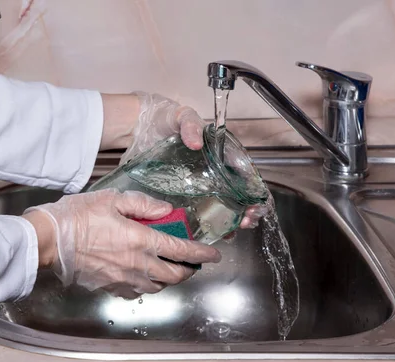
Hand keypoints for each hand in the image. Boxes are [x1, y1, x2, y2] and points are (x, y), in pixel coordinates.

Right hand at [23, 189, 221, 298]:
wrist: (49, 240)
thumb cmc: (78, 216)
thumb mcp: (113, 199)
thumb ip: (144, 204)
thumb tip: (165, 209)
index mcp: (141, 240)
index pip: (181, 250)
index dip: (202, 253)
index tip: (214, 254)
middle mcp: (137, 264)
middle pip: (175, 274)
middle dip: (190, 269)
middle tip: (194, 262)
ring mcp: (124, 279)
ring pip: (158, 286)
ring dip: (170, 278)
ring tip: (170, 267)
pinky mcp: (110, 286)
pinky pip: (137, 291)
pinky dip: (147, 285)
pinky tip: (143, 275)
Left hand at [122, 92, 264, 228]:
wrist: (140, 126)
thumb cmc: (166, 119)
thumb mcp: (181, 116)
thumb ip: (190, 125)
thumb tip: (196, 143)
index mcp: (218, 153)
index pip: (242, 173)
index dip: (251, 189)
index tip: (254, 201)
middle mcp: (211, 171)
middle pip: (235, 194)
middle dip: (245, 209)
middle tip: (246, 221)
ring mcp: (197, 183)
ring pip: (220, 206)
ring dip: (230, 220)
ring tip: (232, 232)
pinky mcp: (181, 193)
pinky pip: (197, 210)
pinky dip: (206, 224)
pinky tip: (211, 234)